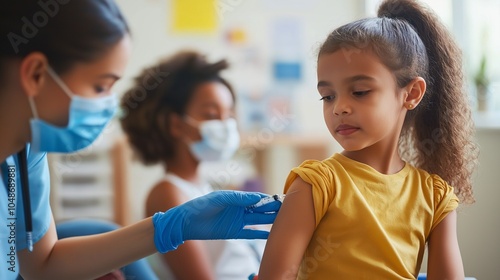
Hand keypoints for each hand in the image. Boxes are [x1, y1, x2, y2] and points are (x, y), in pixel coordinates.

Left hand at [152, 190, 280, 252]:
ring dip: (270, 221)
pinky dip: (261, 234)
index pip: (257, 198)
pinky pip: (251, 233)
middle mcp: (240, 209)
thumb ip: (238, 198)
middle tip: (288, 210)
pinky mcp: (234, 232)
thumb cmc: (201, 205)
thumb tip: (257, 197)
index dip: (268, 199)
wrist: (186, 222)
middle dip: (273, 209)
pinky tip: (272, 234)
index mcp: (237, 198)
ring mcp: (238, 221)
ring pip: (258, 221)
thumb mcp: (220, 199)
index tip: (281, 199)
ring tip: (284, 221)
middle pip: (260, 209)